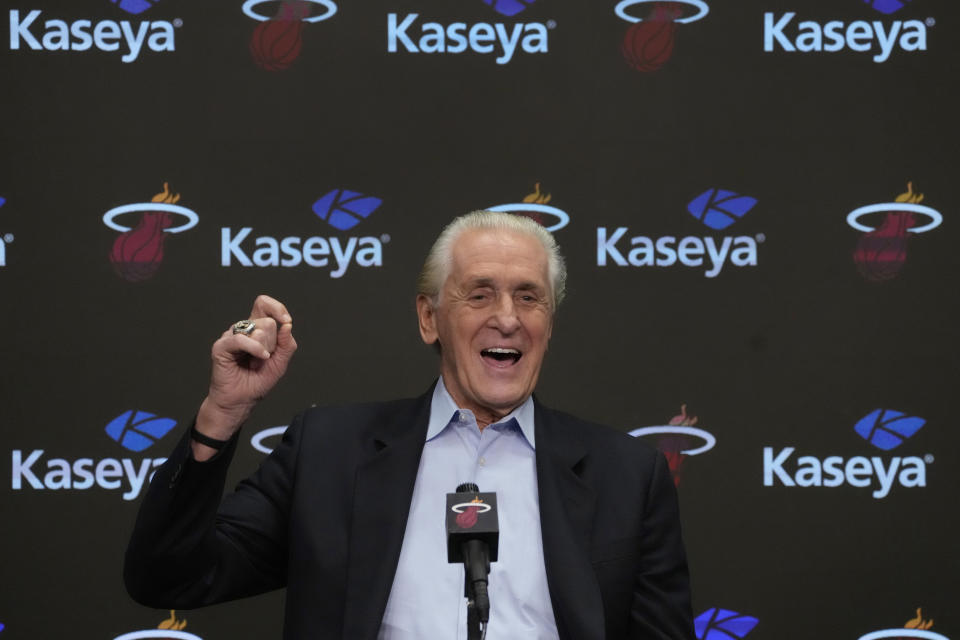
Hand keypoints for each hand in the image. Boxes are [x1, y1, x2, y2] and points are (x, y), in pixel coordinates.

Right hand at [194, 295, 296, 454]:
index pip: (263, 304)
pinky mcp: (221, 347)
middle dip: (273, 342)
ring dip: (265, 348)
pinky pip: (240, 339)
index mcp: (256, 329)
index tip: (286, 321)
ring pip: (257, 329)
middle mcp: (242, 330)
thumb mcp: (280, 363)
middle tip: (265, 358)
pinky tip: (261, 358)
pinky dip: (254, 348)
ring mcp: (231, 337)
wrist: (241, 402)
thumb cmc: (257, 382)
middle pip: (266, 321)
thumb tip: (287, 325)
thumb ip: (287, 344)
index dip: (277, 308)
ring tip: (258, 362)